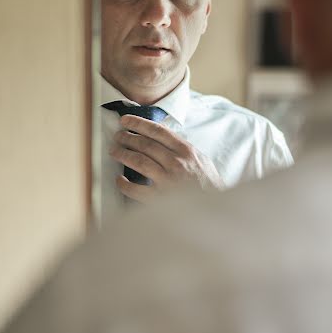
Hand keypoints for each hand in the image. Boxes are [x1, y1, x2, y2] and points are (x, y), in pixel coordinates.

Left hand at [110, 114, 224, 202]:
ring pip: (138, 161)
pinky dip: (124, 184)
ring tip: (115, 152)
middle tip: (118, 136)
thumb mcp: (203, 161)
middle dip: (127, 138)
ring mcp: (168, 181)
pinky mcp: (161, 199)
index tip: (126, 120)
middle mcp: (177, 163)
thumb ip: (184, 149)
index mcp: (187, 151)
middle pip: (145, 144)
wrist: (217, 212)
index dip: (139, 123)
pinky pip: (136, 189)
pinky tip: (119, 180)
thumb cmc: (210, 187)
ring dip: (123, 154)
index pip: (158, 131)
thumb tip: (165, 138)